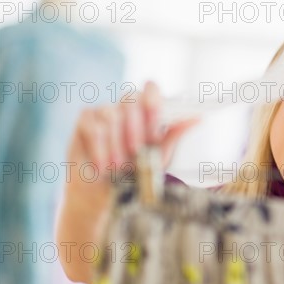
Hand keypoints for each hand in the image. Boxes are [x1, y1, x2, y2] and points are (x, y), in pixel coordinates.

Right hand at [65, 80, 198, 208]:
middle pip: (130, 98)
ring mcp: (103, 111)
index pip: (150, 88)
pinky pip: (94, 127)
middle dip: (136, 128)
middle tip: (137, 152)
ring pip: (111, 115)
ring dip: (117, 144)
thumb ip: (174, 134)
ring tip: (119, 166)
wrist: (104, 194)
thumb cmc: (134, 172)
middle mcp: (125, 106)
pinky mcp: (84, 120)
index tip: (156, 119)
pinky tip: (103, 165)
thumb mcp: (158, 155)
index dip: (153, 101)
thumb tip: (198, 118)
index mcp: (145, 110)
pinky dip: (100, 148)